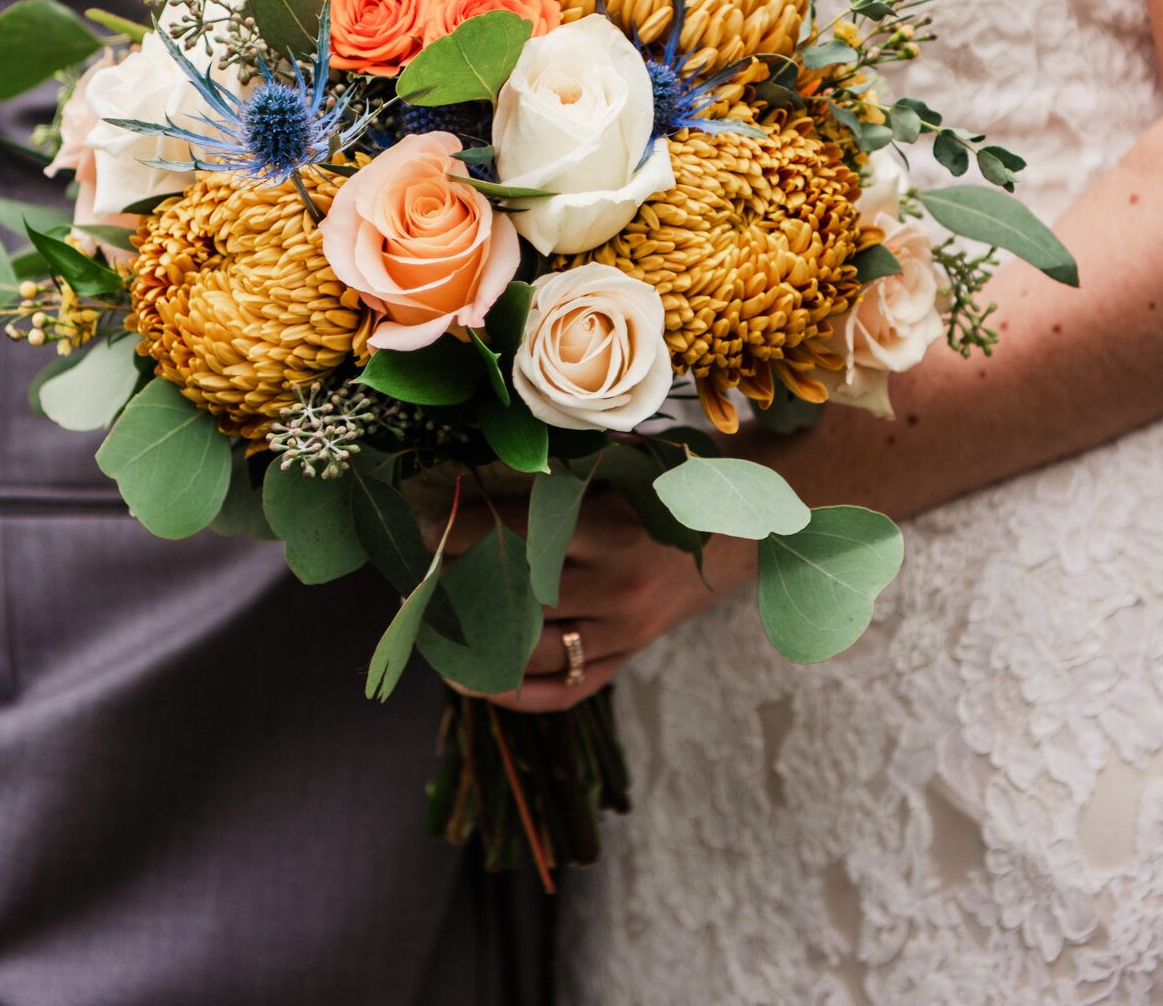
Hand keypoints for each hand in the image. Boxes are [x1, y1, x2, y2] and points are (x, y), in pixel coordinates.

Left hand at [433, 485, 757, 713]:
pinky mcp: (629, 656)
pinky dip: (518, 694)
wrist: (744, 527)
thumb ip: (559, 476)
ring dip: (475, 644)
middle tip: (417, 581)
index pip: (518, 539)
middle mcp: (616, 590)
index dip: (465, 535)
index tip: (427, 529)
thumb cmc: (672, 486)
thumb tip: (476, 475)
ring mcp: (623, 632)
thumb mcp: (622, 467)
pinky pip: (565, 690)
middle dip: (460, 590)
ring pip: (532, 653)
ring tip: (433, 630)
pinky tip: (475, 681)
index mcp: (611, 531)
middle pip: (516, 599)